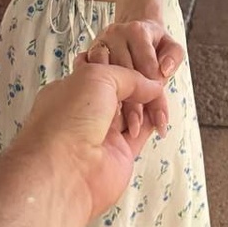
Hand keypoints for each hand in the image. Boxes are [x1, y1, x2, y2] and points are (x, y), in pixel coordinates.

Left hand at [25, 56, 167, 219]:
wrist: (65, 169)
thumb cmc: (69, 117)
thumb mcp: (96, 77)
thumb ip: (128, 76)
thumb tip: (151, 85)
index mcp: (71, 89)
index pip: (100, 70)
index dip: (121, 62)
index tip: (141, 56)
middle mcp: (86, 111)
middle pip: (119, 90)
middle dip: (137, 82)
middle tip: (155, 73)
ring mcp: (103, 132)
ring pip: (133, 110)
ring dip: (147, 101)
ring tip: (160, 90)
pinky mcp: (120, 153)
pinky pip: (142, 133)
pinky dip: (154, 122)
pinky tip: (162, 111)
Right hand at [87, 21, 183, 137]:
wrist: (132, 29)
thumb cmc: (153, 42)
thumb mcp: (170, 45)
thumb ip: (173, 57)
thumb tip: (165, 71)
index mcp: (137, 32)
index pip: (148, 67)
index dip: (155, 95)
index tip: (160, 119)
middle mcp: (115, 35)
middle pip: (125, 74)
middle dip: (134, 104)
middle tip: (139, 129)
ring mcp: (99, 44)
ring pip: (105, 75)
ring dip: (113, 102)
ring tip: (119, 126)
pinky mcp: (87, 53)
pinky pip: (88, 75)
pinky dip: (96, 93)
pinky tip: (104, 113)